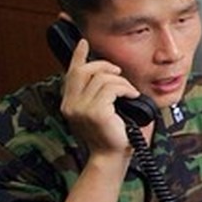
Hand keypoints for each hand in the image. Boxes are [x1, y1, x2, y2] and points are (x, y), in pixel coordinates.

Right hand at [59, 39, 140, 159]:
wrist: (111, 157)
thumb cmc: (110, 135)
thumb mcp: (102, 110)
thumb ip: (98, 93)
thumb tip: (111, 72)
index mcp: (70, 104)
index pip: (71, 74)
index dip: (78, 56)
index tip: (83, 43)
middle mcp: (71, 105)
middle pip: (85, 70)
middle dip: (104, 66)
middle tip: (118, 72)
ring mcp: (81, 109)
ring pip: (102, 78)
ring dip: (121, 82)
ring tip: (129, 92)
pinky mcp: (95, 112)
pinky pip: (112, 88)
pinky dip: (126, 89)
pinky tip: (132, 96)